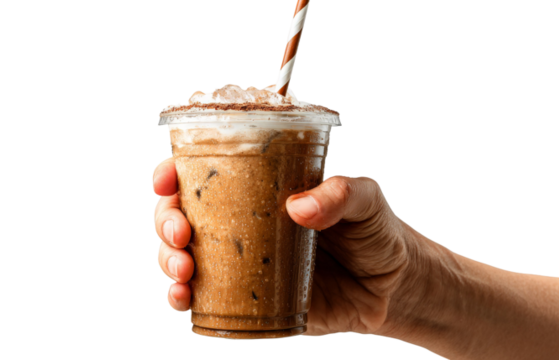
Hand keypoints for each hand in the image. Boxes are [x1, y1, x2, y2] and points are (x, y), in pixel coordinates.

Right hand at [152, 157, 416, 336]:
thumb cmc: (376, 233)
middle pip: (178, 215)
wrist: (394, 289)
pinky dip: (181, 297)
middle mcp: (239, 224)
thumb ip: (340, 193)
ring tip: (185, 269)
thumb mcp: (367, 200)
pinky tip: (184, 297)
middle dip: (164, 222)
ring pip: (180, 256)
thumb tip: (298, 207)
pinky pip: (202, 298)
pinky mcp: (246, 300)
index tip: (165, 181)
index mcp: (256, 189)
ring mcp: (239, 263)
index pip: (201, 174)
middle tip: (180, 234)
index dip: (171, 174)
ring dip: (166, 260)